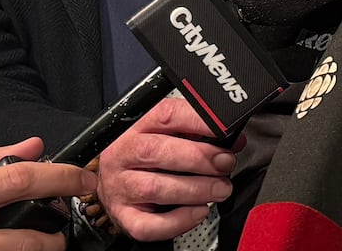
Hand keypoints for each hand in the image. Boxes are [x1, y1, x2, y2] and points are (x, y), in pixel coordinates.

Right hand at [97, 97, 238, 240]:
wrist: (107, 179)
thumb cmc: (143, 154)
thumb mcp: (166, 132)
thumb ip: (199, 133)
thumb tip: (234, 141)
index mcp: (137, 125)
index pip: (166, 115)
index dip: (199, 122)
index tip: (225, 130)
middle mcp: (123, 153)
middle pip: (158, 151)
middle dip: (200, 159)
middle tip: (225, 164)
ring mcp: (119, 186)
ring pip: (155, 188)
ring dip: (195, 190)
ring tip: (220, 189)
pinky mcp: (122, 215)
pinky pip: (147, 224)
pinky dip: (178, 221)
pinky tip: (198, 212)